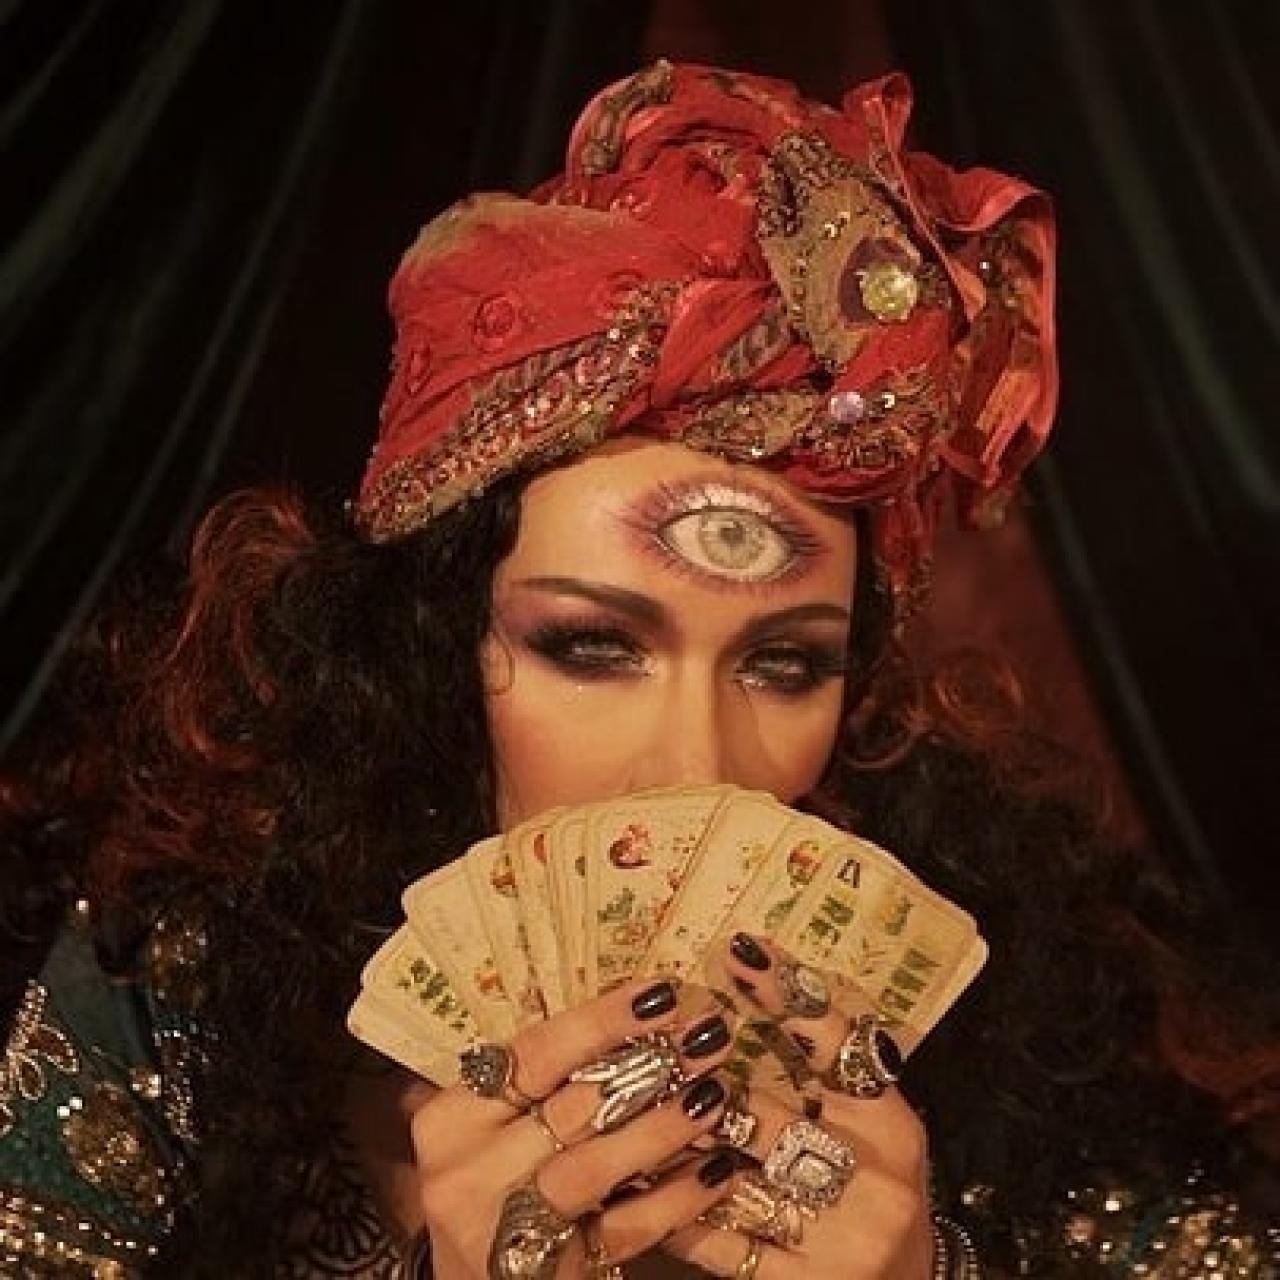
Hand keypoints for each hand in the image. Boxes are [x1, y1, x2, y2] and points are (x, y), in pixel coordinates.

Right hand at [410, 978, 739, 1278]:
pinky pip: (623, 1230)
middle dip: (650, 1065)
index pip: (534, 1053)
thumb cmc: (497, 1187)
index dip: (603, 1020)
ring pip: (594, 1165)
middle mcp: (464, 1172)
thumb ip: (546, 1082)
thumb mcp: (498, 1129)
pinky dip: (675, 1199)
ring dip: (664, 1126)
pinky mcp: (547, 1277)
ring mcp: (502, 1230)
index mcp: (451, 1118)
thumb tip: (640, 1011)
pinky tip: (717, 1170)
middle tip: (709, 1036)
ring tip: (716, 1093)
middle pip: (570, 1106)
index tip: (663, 993)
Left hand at [664, 935, 933, 1278]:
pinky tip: (638, 1185)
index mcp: (892, 1126)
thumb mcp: (871, 1120)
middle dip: (703, 1092)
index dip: (788, 994)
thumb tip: (753, 970)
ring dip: (676, 1150)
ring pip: (736, 1183)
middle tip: (649, 1059)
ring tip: (627, 1113)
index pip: (840, 1045)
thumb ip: (823, 1062)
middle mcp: (875, 1183)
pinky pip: (721, 1245)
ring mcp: (841, 1241)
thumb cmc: (875, 1184)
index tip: (739, 950)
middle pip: (771, 1121)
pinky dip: (676, 1213)